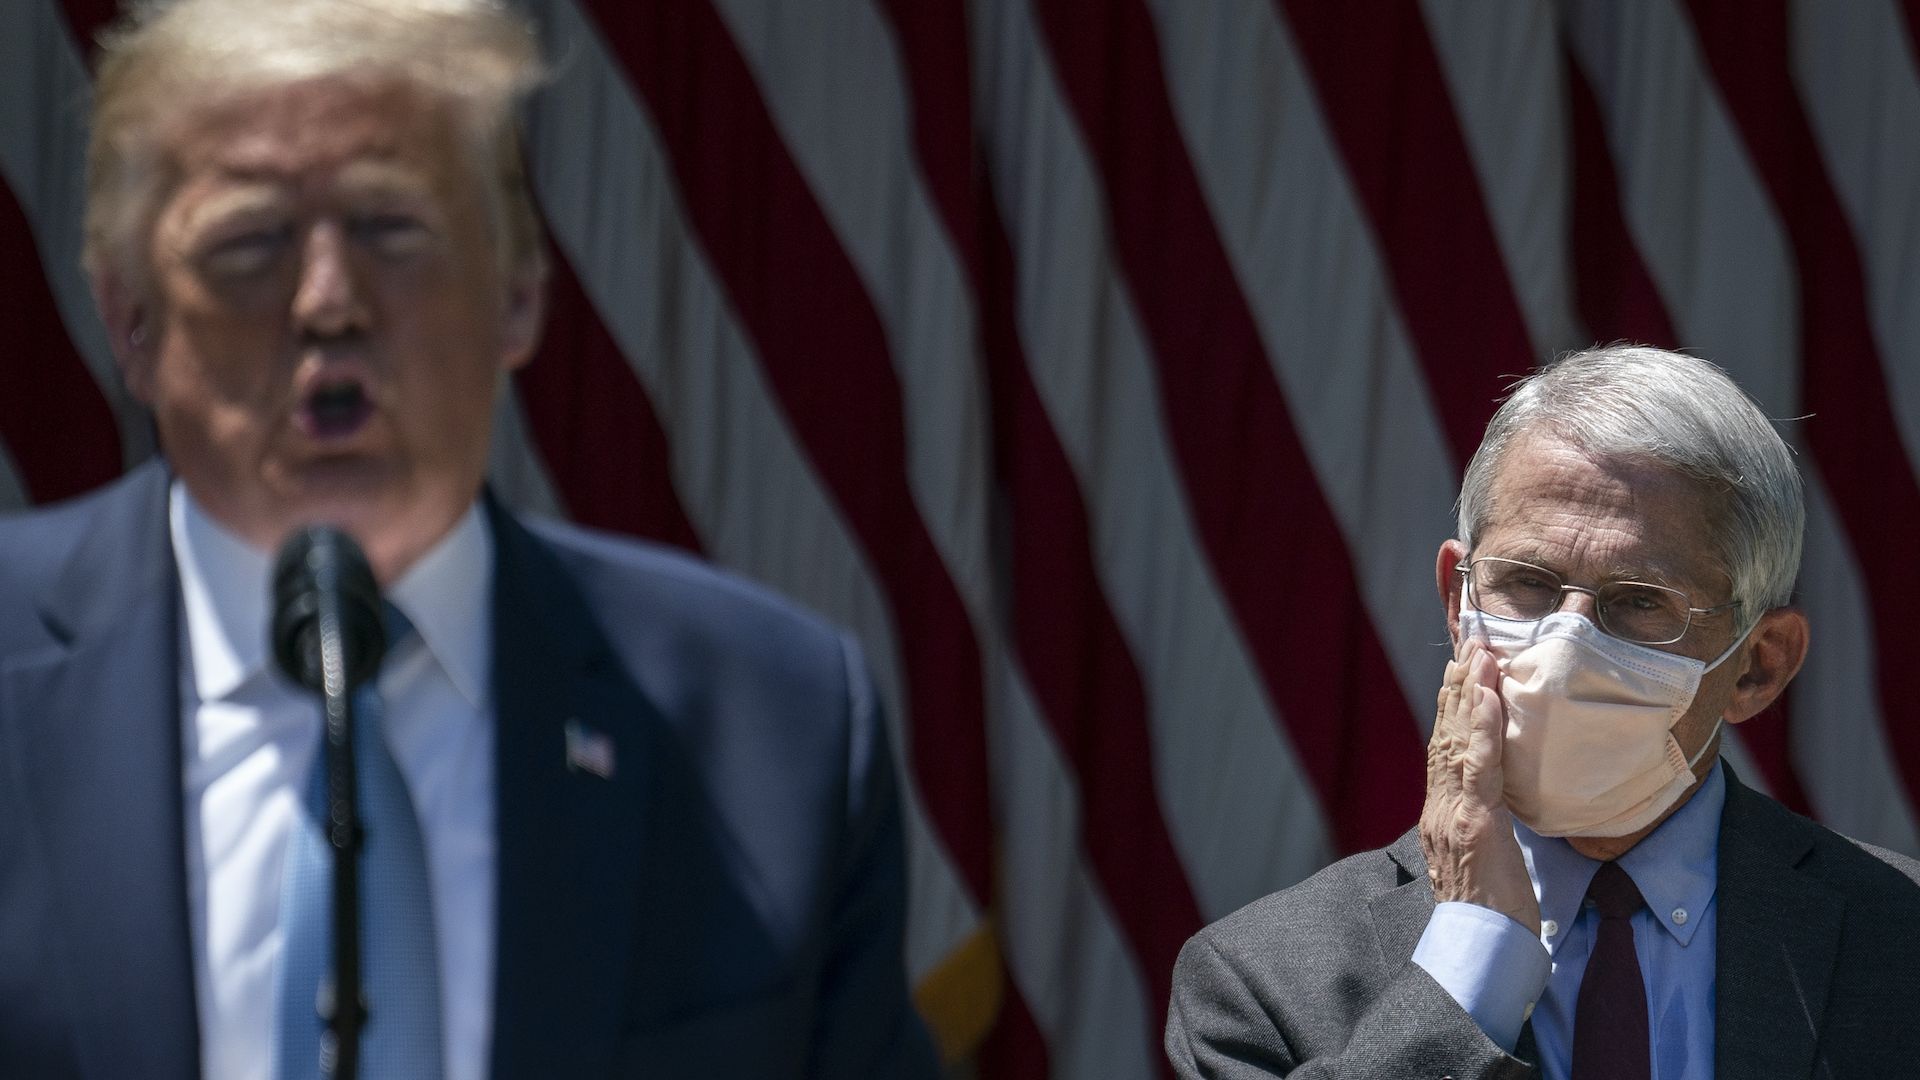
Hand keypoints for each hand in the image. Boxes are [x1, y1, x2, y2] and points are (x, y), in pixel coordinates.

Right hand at [1418, 641, 1540, 935]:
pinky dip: (1482, 725)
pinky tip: (1488, 694)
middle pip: (1445, 736)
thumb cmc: (1489, 917)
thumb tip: (1494, 810)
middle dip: (1457, 688)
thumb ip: (1482, 830)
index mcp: (1440, 818)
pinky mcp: (1474, 822)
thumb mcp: (1481, 865)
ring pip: (1457, 741)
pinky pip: (1478, 764)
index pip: (1443, 752)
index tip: (1461, 674)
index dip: (1451, 711)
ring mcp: (1452, 814)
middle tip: (1469, 645)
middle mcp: (1438, 809)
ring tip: (1479, 654)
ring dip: (1469, 692)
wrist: (1478, 951)